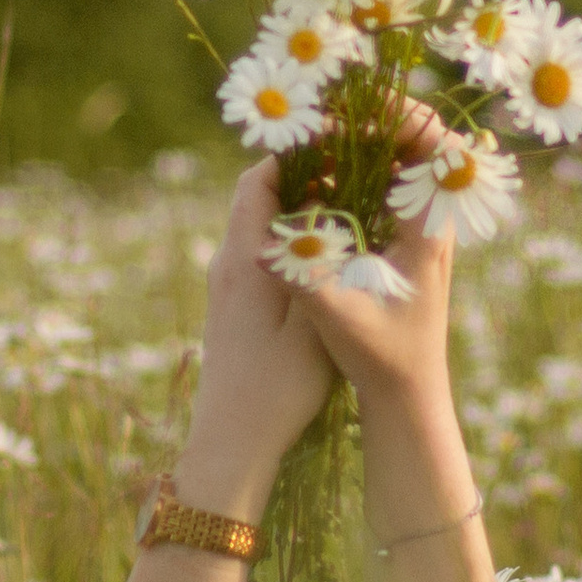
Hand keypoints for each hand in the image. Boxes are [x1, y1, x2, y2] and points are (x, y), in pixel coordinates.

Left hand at [172, 162, 337, 517]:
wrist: (232, 442)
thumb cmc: (277, 387)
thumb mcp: (312, 322)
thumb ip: (316, 262)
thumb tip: (323, 208)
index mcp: (245, 258)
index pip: (260, 178)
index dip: (297, 152)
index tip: (339, 140)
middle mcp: (228, 264)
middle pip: (260, 195)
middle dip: (305, 173)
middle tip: (354, 164)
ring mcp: (227, 287)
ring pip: (263, 224)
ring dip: (301, 207)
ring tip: (350, 200)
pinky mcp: (234, 308)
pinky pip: (263, 251)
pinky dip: (294, 237)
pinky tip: (329, 252)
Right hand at [293, 110, 457, 420]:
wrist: (408, 391)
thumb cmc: (382, 357)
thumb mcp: (340, 318)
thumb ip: (305, 278)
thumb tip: (264, 247)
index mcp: (429, 228)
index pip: (438, 146)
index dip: (402, 116)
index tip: (354, 112)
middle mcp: (433, 219)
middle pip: (424, 140)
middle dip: (379, 116)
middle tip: (330, 112)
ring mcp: (423, 226)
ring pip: (408, 158)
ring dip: (370, 137)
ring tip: (323, 131)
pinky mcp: (407, 237)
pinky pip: (393, 181)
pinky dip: (364, 164)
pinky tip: (324, 168)